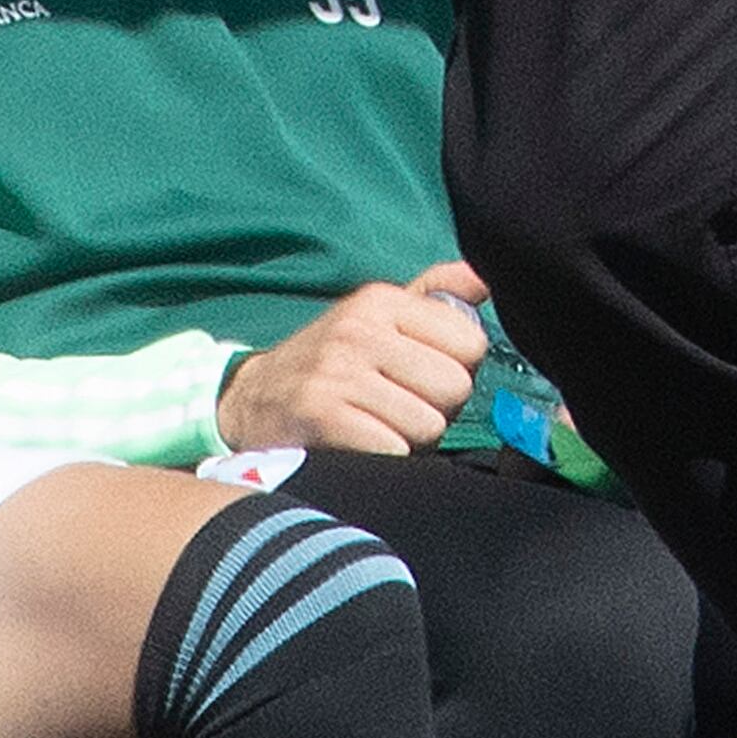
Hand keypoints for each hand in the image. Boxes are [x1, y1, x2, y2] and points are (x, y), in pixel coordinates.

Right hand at [215, 261, 491, 456]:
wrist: (250, 401)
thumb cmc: (332, 361)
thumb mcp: (377, 315)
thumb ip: (435, 294)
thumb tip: (486, 278)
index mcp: (382, 300)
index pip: (470, 342)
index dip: (458, 370)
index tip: (427, 378)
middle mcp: (360, 329)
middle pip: (455, 387)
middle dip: (438, 410)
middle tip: (402, 408)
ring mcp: (338, 372)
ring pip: (428, 425)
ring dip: (412, 441)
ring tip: (380, 428)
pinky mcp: (321, 416)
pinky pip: (394, 450)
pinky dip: (386, 459)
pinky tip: (363, 448)